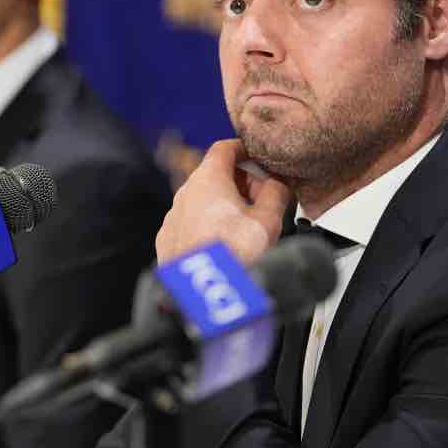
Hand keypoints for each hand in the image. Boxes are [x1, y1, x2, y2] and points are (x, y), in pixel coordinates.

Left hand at [155, 139, 290, 264]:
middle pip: (213, 175)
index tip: (256, 157)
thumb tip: (278, 182)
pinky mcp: (168, 240)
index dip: (244, 150)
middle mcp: (184, 194)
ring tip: (246, 226)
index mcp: (207, 180)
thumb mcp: (268, 220)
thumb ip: (276, 193)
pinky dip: (208, 224)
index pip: (224, 148)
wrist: (200, 298)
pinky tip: (224, 244)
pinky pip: (191, 222)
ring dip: (224, 205)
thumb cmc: (233, 257)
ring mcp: (173, 218)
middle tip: (262, 198)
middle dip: (240, 182)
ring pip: (201, 200)